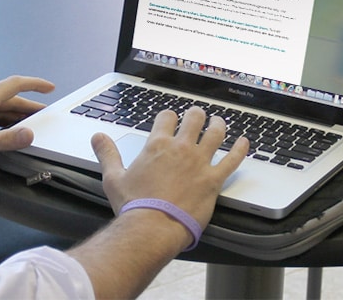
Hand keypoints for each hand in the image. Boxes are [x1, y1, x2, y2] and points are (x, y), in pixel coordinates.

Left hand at [0, 75, 53, 170]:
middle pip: (7, 98)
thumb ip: (7, 140)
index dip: (35, 85)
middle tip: (43, 115)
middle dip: (27, 106)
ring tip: (26, 124)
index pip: (14, 84)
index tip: (49, 88)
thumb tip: (29, 134)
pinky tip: (1, 129)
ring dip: (12, 114)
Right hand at [91, 107, 247, 230]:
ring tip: (220, 122)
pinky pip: (232, 160)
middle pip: (194, 119)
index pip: (166, 117)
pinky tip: (244, 142)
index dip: (169, 116)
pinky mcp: (213, 180)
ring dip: (219, 125)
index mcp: (157, 145)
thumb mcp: (113, 177)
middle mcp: (180, 148)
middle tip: (197, 116)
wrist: (153, 228)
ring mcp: (199, 163)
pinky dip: (240, 149)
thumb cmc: (134, 205)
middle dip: (196, 115)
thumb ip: (107, 153)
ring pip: (215, 134)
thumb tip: (98, 137)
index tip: (170, 119)